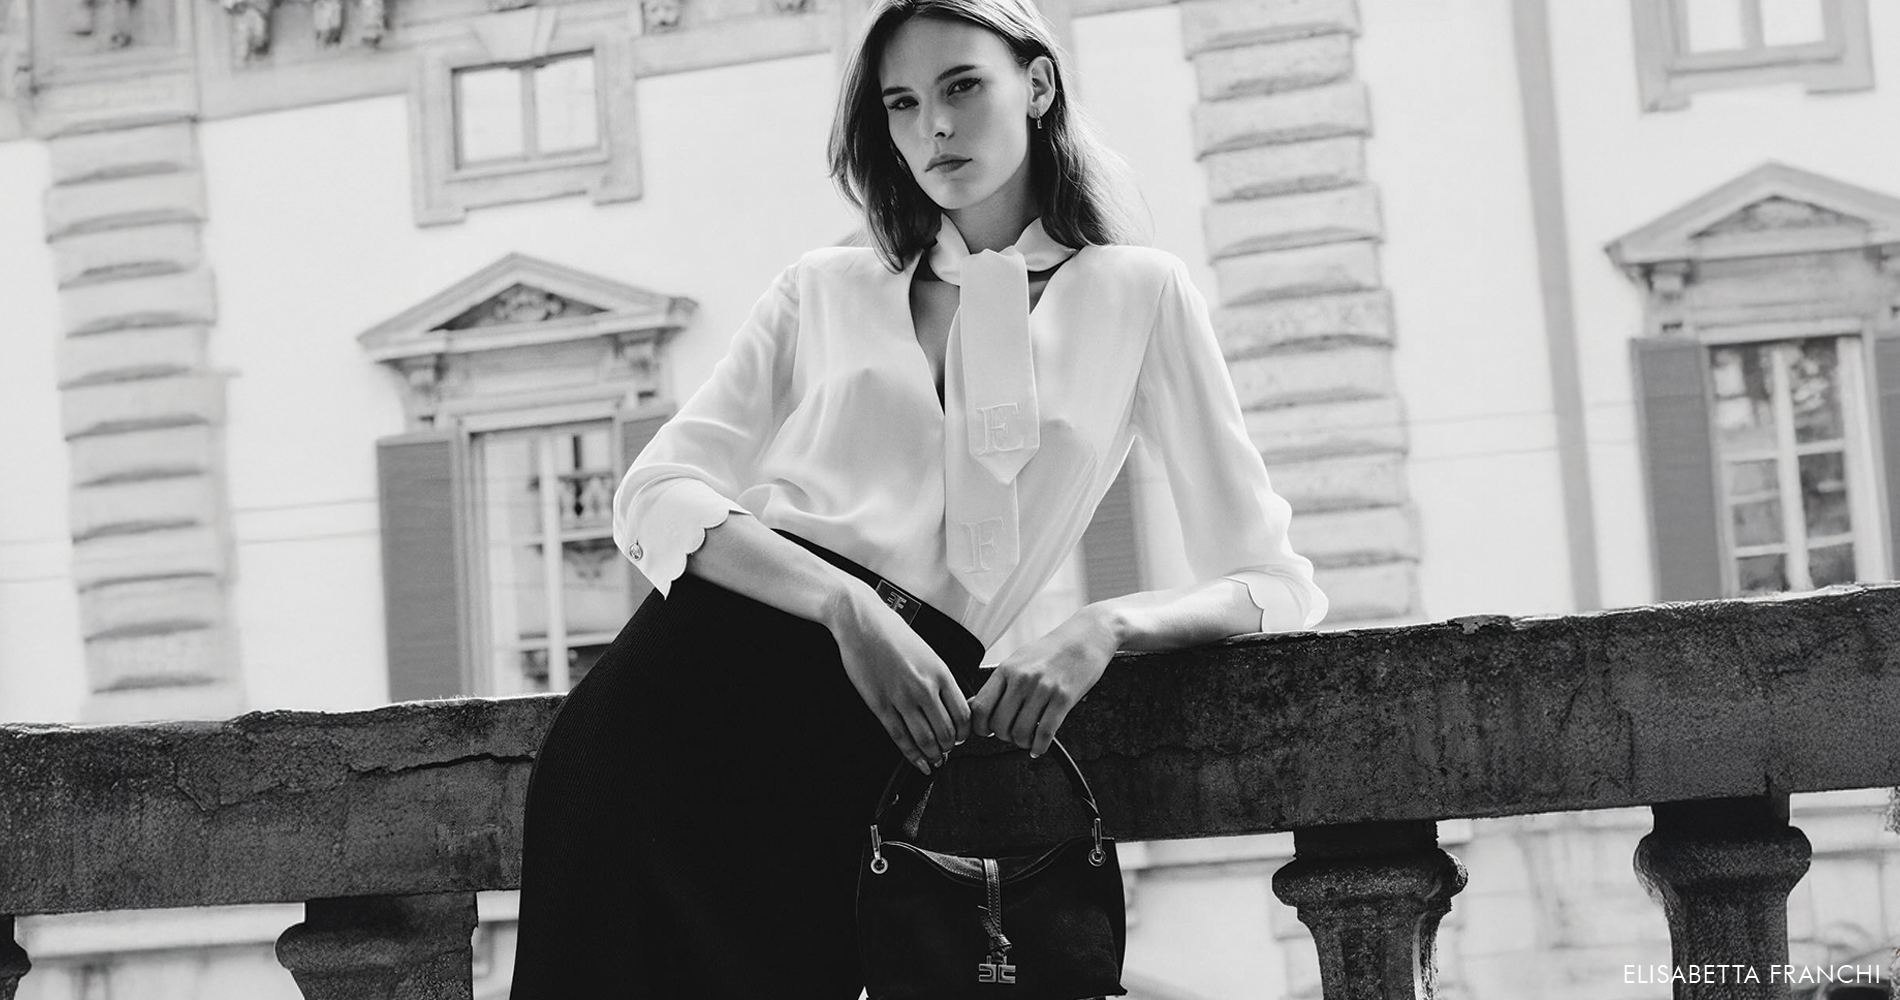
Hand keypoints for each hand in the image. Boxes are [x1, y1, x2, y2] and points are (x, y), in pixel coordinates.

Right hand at [829, 586, 971, 774]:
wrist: (862, 622)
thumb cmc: (893, 633)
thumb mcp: (928, 652)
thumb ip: (940, 678)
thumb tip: (950, 705)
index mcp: (941, 672)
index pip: (963, 714)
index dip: (964, 733)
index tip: (961, 737)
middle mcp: (924, 687)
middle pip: (947, 732)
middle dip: (949, 747)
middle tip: (947, 751)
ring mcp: (902, 698)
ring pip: (926, 739)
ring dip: (933, 755)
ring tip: (934, 760)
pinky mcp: (880, 705)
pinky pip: (900, 738)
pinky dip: (911, 755)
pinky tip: (917, 761)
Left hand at [968, 606, 1119, 757]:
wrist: (1086, 637)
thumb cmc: (1052, 650)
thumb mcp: (1019, 660)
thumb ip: (1000, 683)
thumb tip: (977, 705)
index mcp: (1007, 669)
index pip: (981, 707)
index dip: (980, 726)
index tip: (986, 731)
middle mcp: (1022, 679)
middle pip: (999, 724)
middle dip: (1003, 736)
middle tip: (1010, 734)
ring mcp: (1043, 689)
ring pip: (1021, 732)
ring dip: (1022, 742)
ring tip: (1027, 739)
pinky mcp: (1064, 699)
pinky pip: (1045, 733)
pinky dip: (1039, 747)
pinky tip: (1038, 747)